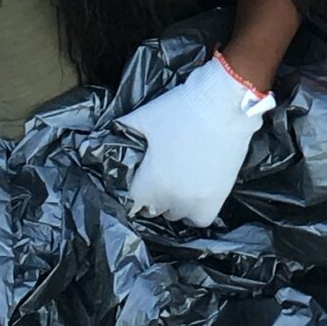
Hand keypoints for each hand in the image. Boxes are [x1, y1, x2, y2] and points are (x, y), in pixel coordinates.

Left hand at [121, 54, 270, 227]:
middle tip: (158, 174)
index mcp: (149, 182)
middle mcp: (170, 198)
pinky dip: (194, 212)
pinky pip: (199, 220)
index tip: (136, 179)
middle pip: (152, 208)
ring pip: (175, 214)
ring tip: (178, 181)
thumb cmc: (181, 109)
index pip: (130, 201)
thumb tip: (102, 138)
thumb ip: (122, 131)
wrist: (224, 105)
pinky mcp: (217, 199)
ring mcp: (195, 201)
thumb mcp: (145, 116)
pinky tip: (194, 196)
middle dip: (152, 194)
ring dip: (173, 201)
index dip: (131, 190)